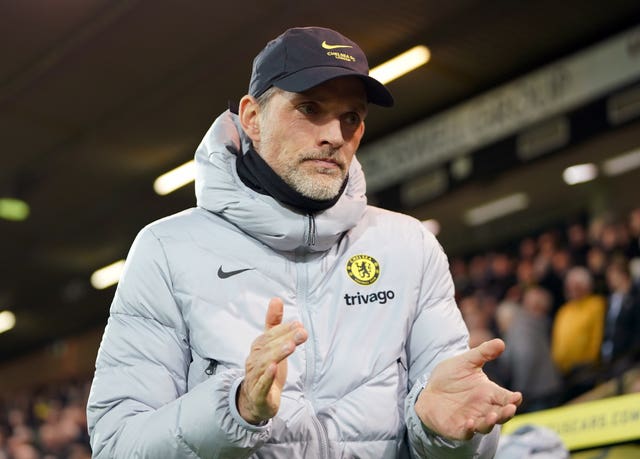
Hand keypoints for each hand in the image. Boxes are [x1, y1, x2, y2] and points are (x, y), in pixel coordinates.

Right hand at [237, 298, 307, 424]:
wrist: (255, 401)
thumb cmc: (266, 369)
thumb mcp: (271, 345)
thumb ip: (273, 323)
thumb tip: (276, 299)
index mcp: (258, 348)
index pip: (270, 336)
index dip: (284, 330)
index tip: (299, 324)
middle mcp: (254, 360)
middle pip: (269, 348)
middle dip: (285, 339)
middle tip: (302, 332)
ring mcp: (255, 377)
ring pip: (265, 364)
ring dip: (277, 354)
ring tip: (290, 346)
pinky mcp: (258, 394)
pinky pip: (261, 384)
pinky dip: (267, 376)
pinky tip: (274, 368)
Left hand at [415, 338, 521, 439]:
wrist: (428, 390)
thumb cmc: (450, 377)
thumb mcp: (466, 362)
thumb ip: (483, 353)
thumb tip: (501, 342)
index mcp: (489, 393)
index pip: (506, 398)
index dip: (513, 399)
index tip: (517, 396)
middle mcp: (483, 408)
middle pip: (501, 414)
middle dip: (507, 413)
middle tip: (511, 408)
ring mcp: (472, 419)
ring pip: (486, 426)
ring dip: (490, 422)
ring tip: (492, 416)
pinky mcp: (457, 428)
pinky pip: (466, 433)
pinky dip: (470, 430)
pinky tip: (470, 423)